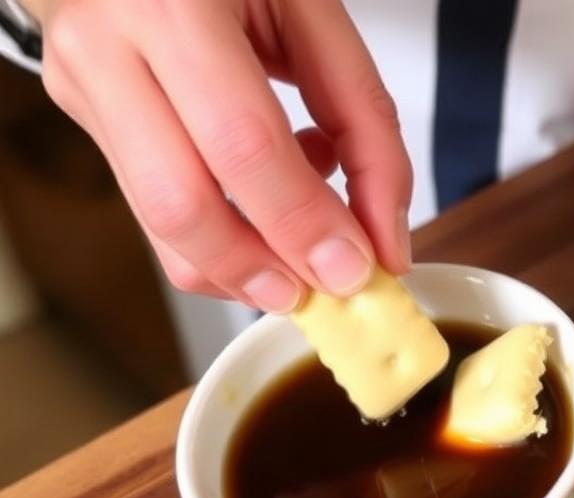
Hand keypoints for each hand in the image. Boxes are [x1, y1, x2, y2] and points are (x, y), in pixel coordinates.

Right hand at [29, 0, 412, 311]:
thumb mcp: (314, 14)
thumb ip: (364, 121)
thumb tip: (384, 236)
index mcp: (172, 3)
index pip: (244, 145)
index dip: (305, 221)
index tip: (358, 267)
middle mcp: (107, 47)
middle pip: (184, 204)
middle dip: (267, 268)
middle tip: (326, 291)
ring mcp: (85, 89)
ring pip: (160, 226)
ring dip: (243, 271)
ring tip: (300, 269)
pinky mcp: (87, 122)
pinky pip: (154, 213)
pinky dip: (223, 241)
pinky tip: (263, 216)